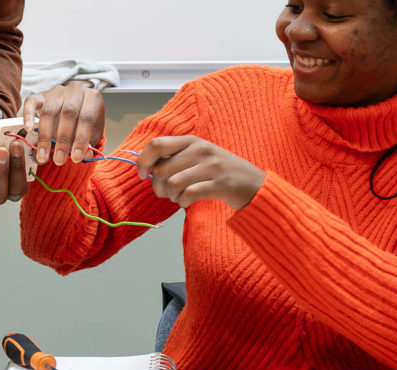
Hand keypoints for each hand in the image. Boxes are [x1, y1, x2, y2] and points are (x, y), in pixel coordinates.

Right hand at [23, 82, 104, 165]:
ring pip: (49, 111)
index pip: (86, 118)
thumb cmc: (85, 123)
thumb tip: (79, 155)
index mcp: (92, 98)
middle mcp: (75, 90)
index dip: (81, 139)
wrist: (78, 107)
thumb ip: (87, 145)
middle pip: (68, 113)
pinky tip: (28, 129)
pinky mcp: (41, 95)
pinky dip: (28, 115)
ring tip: (43, 156)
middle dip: (63, 141)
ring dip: (45, 136)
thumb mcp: (92, 134)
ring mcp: (57, 91)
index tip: (75, 157)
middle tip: (59, 160)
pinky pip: (31, 102)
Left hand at [135, 136, 265, 209]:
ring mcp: (211, 166)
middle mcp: (200, 150)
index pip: (156, 144)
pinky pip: (188, 194)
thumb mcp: (199, 156)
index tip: (141, 174)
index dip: (142, 161)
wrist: (254, 184)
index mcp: (192, 141)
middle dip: (157, 187)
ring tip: (179, 197)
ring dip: (171, 196)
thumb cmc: (220, 172)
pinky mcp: (219, 183)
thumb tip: (146, 167)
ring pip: (172, 183)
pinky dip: (183, 202)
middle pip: (161, 170)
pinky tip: (188, 202)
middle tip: (165, 193)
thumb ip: (175, 157)